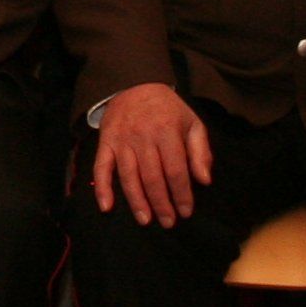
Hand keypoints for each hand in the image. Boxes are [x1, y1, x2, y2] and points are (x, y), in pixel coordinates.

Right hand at [89, 84, 212, 226]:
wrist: (134, 84)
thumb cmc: (167, 109)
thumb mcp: (191, 122)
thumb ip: (201, 151)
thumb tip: (204, 180)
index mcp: (167, 131)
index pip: (176, 170)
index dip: (182, 194)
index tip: (186, 212)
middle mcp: (143, 137)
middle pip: (152, 177)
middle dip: (162, 203)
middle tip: (168, 222)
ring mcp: (122, 141)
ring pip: (129, 176)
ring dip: (137, 201)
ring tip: (146, 220)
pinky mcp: (105, 142)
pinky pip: (101, 168)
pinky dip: (102, 188)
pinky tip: (106, 207)